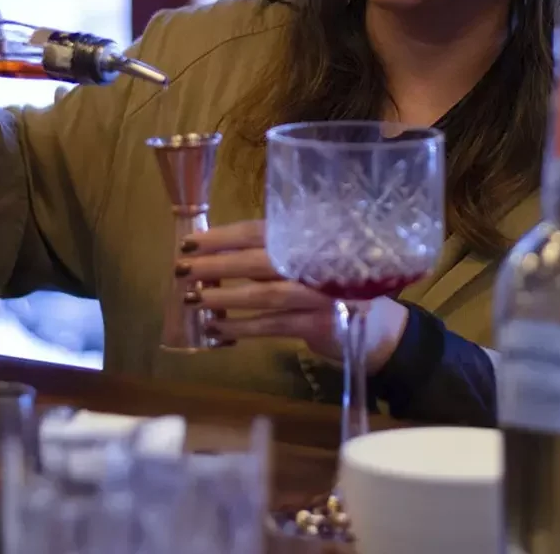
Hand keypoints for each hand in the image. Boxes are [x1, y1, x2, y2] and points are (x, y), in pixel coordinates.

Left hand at [181, 220, 410, 374]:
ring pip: (264, 294)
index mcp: (309, 239)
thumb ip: (275, 252)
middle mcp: (315, 262)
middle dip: (216, 264)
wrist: (377, 327)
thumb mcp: (309, 261)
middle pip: (258, 260)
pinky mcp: (318, 325)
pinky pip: (272, 326)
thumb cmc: (333, 286)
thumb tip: (215, 252)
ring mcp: (319, 295)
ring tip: (193, 299)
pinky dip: (242, 327)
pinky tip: (216, 328)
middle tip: (181, 267)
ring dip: (225, 297)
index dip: (223, 236)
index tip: (190, 241)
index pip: (260, 231)